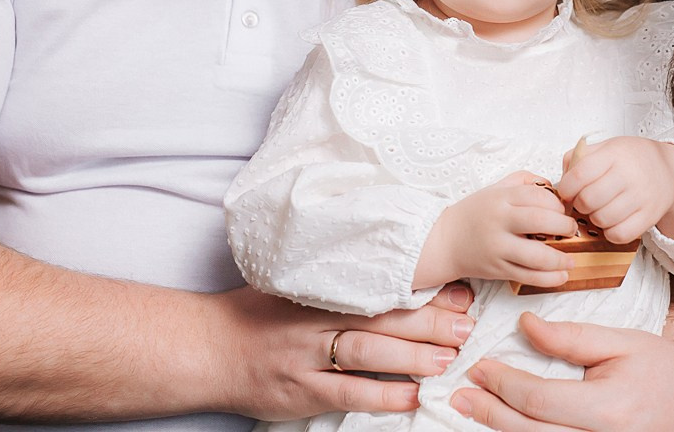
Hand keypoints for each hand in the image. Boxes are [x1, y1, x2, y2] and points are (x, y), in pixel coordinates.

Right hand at [212, 282, 474, 420]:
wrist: (206, 348)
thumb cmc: (257, 314)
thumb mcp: (297, 287)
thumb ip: (342, 283)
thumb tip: (400, 276)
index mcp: (321, 288)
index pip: (381, 284)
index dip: (423, 288)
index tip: (460, 289)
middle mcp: (316, 318)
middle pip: (381, 316)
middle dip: (429, 321)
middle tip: (466, 325)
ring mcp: (307, 354)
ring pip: (368, 352)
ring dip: (413, 357)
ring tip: (448, 360)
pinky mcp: (300, 389)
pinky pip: (347, 392)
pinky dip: (382, 395)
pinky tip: (410, 397)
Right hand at [416, 172, 576, 288]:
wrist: (446, 241)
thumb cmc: (476, 213)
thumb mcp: (497, 188)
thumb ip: (525, 181)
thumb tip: (554, 185)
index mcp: (500, 198)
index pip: (537, 196)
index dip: (557, 204)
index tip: (563, 210)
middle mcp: (499, 221)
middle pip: (541, 222)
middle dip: (564, 227)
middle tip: (572, 230)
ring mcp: (498, 247)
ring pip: (537, 256)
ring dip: (561, 258)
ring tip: (572, 258)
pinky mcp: (498, 269)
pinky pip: (528, 276)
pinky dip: (549, 279)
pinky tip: (562, 275)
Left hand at [450, 310, 673, 431]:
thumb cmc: (660, 366)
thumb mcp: (619, 340)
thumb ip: (570, 337)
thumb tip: (523, 325)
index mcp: (608, 408)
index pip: (539, 400)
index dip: (503, 383)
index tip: (480, 366)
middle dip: (489, 412)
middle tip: (459, 393)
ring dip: (500, 431)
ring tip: (472, 410)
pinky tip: (505, 425)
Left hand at [556, 138, 673, 242]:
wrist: (668, 171)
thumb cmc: (630, 160)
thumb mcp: (606, 147)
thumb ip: (578, 158)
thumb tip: (562, 182)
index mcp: (614, 154)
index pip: (580, 175)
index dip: (566, 188)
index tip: (567, 192)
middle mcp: (629, 174)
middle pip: (588, 200)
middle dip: (579, 204)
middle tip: (584, 201)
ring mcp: (641, 197)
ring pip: (602, 219)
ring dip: (594, 219)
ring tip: (599, 209)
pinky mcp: (650, 216)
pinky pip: (620, 235)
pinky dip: (610, 232)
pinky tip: (612, 221)